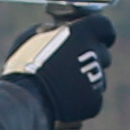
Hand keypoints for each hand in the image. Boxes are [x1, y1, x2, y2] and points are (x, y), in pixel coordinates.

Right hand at [0, 12, 115, 129]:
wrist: (25, 100)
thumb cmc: (24, 65)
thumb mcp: (31, 38)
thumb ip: (50, 29)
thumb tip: (55, 29)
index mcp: (82, 34)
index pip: (105, 27)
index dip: (100, 33)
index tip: (92, 37)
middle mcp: (95, 55)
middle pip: (103, 54)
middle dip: (91, 58)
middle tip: (70, 65)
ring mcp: (97, 80)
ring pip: (99, 78)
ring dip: (86, 79)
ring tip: (63, 85)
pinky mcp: (95, 102)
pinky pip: (92, 98)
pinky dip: (81, 99)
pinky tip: (64, 100)